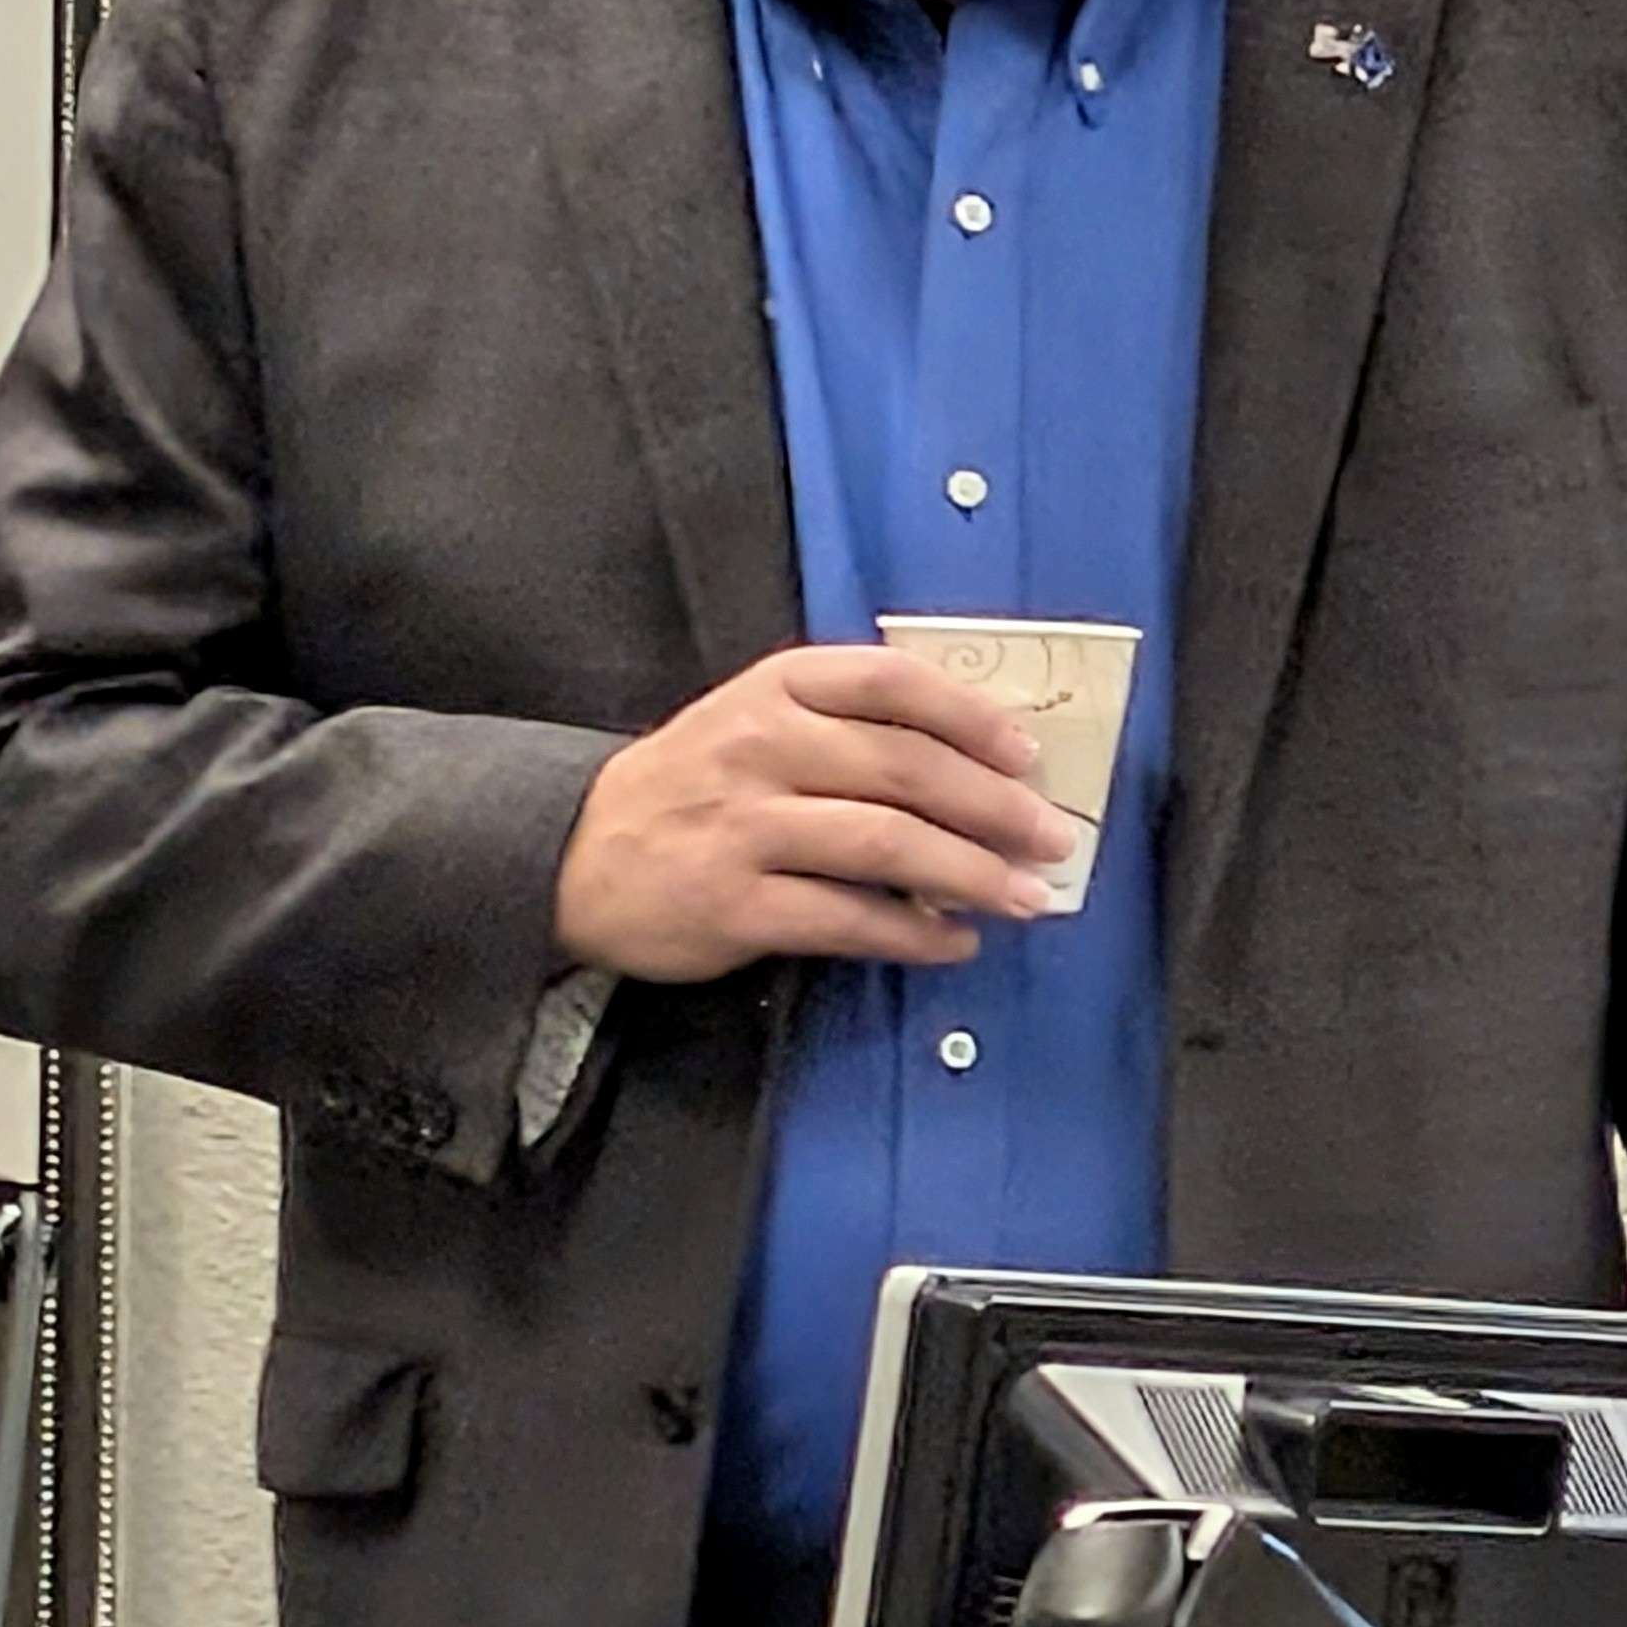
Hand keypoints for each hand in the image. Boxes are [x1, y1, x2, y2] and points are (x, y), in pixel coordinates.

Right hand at [551, 643, 1083, 984]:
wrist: (574, 851)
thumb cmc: (690, 787)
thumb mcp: (754, 720)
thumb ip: (846, 727)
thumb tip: (975, 766)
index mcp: (776, 689)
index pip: (893, 683)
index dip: (972, 717)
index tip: (1027, 755)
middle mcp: (762, 747)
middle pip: (907, 767)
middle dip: (996, 807)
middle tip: (1052, 839)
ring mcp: (746, 827)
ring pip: (888, 843)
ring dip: (973, 874)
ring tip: (1025, 898)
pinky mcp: (735, 904)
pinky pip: (848, 919)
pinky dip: (914, 934)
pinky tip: (953, 942)